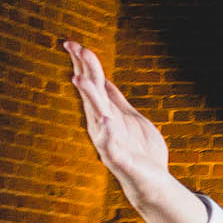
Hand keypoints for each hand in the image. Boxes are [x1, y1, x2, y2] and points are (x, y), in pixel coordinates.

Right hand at [63, 40, 169, 191]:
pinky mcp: (118, 158)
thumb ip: (116, 99)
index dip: (83, 63)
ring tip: (81, 79)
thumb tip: (105, 79)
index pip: (93, 83)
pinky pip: (110, 144)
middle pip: (92, 93)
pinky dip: (107, 132)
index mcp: (106, 111)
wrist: (151, 180)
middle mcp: (102, 123)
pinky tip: (106, 118)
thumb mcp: (129, 116)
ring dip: (89, 97)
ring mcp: (109, 140)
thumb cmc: (140, 149)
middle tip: (77, 49)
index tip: (71, 43)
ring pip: (97, 114)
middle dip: (85, 71)